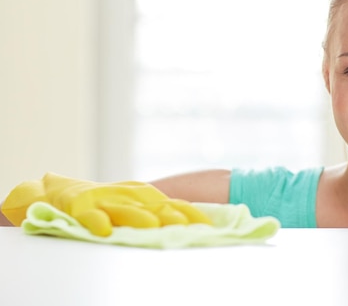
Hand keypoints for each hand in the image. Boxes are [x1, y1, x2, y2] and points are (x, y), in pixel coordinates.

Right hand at [1, 173, 211, 236]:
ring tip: (152, 226)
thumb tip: (192, 228)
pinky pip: (90, 215)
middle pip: (155, 207)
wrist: (64, 191)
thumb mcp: (136, 206)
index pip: (175, 205)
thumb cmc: (106, 202)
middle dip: (171, 216)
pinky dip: (97, 222)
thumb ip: (160, 214)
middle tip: (186, 228)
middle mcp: (130, 196)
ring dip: (139, 218)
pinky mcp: (82, 206)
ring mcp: (107, 200)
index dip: (191, 215)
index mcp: (146, 196)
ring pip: (126, 210)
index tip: (209, 227)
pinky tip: (104, 231)